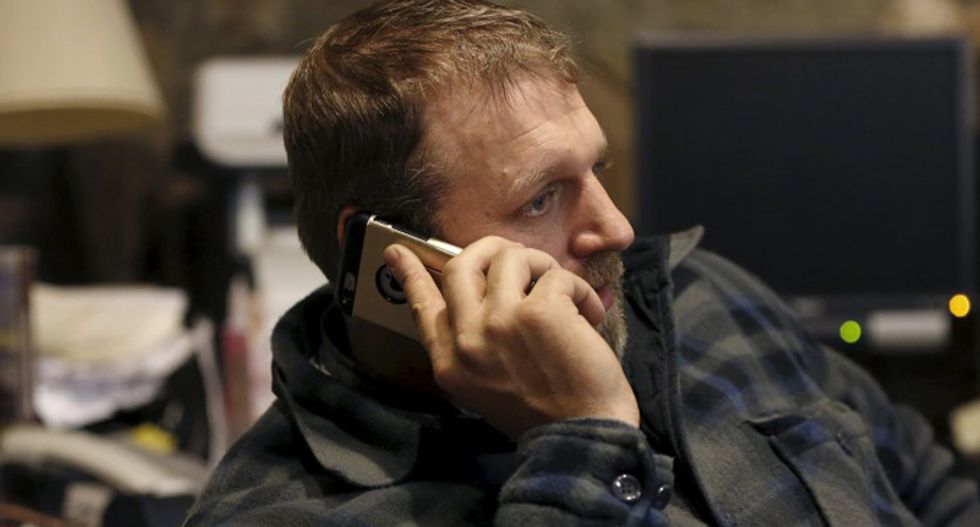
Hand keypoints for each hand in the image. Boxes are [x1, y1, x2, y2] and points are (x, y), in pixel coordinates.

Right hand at [384, 236, 638, 438]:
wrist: (581, 438)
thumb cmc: (543, 414)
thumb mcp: (486, 387)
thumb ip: (472, 347)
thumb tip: (480, 300)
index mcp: (450, 363)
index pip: (421, 308)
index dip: (409, 274)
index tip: (396, 251)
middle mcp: (466, 340)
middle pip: (460, 266)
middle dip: (489, 248)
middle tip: (515, 254)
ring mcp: (499, 322)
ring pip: (509, 258)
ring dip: (541, 264)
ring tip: (563, 289)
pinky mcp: (539, 312)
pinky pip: (556, 276)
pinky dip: (578, 288)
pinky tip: (589, 312)